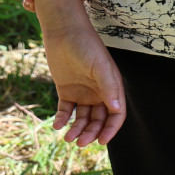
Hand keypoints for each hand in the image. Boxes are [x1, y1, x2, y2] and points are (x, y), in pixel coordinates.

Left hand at [40, 20, 125, 145]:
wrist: (64, 32)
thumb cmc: (86, 46)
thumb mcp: (100, 66)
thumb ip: (109, 87)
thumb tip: (116, 109)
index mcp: (112, 87)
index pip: (116, 114)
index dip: (111, 129)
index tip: (101, 141)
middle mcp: (99, 92)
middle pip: (98, 120)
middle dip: (91, 133)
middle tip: (79, 142)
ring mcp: (82, 92)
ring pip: (82, 118)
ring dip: (77, 129)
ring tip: (67, 137)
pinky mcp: (66, 91)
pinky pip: (66, 110)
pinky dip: (62, 119)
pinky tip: (57, 125)